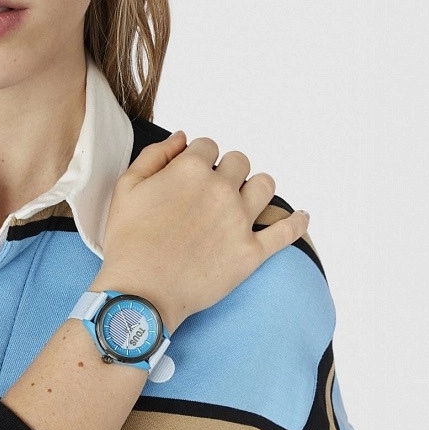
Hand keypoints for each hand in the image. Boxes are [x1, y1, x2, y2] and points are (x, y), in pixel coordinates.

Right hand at [92, 131, 308, 332]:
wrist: (140, 292)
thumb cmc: (128, 242)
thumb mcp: (126, 188)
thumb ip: (155, 155)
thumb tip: (182, 137)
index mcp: (189, 170)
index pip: (208, 146)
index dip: (198, 158)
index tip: (191, 174)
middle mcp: (220, 189)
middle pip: (239, 162)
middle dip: (226, 171)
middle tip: (211, 191)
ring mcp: (240, 220)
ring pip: (264, 185)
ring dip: (254, 187)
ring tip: (243, 200)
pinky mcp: (252, 252)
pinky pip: (286, 231)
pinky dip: (297, 222)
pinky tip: (301, 217)